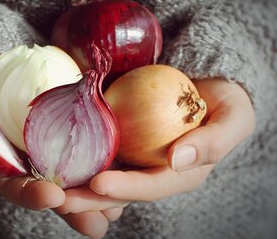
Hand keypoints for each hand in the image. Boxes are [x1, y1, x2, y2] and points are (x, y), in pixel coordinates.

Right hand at [0, 51, 117, 237]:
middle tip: (100, 220)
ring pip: (75, 170)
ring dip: (97, 190)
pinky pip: (87, 137)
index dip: (32, 194)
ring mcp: (48, 137)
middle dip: (76, 206)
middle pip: (53, 188)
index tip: (53, 196)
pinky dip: (105, 152)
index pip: (15, 186)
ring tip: (119, 205)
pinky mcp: (65, 116)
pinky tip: (124, 163)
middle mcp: (27, 155)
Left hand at [58, 79, 254, 226]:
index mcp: (178, 175)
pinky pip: (97, 151)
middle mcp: (152, 171)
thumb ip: (213, 142)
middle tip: (60, 198)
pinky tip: (56, 156)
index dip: (125, 188)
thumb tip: (178, 160)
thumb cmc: (224, 102)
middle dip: (89, 198)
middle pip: (119, 189)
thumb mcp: (233, 117)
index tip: (98, 183)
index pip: (150, 186)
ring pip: (101, 175)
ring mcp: (134, 157)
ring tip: (48, 185)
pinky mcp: (121, 139)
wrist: (207, 85)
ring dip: (76, 183)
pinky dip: (77, 157)